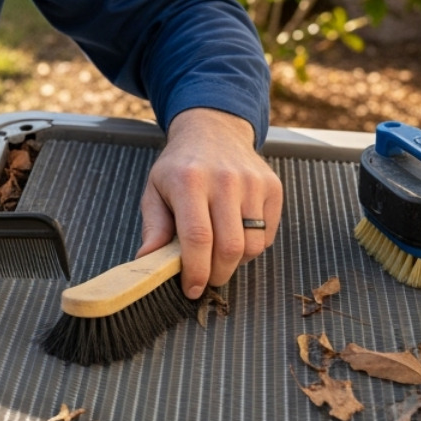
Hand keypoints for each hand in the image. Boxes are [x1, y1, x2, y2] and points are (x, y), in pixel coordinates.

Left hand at [137, 107, 282, 298]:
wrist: (213, 131)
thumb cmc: (180, 166)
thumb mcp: (155, 190)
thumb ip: (153, 227)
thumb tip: (147, 261)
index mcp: (189, 180)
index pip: (198, 237)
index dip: (196, 270)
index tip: (191, 289)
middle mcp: (225, 180)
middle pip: (229, 247)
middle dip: (217, 274)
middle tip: (205, 278)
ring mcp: (253, 183)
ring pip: (252, 245)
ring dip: (236, 263)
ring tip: (219, 256)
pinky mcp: (273, 188)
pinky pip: (267, 236)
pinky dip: (252, 247)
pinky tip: (235, 236)